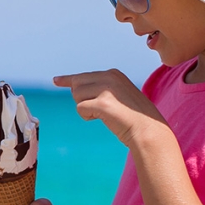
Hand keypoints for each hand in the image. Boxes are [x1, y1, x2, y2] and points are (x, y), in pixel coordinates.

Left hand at [53, 69, 167, 147]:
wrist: (149, 130)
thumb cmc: (132, 118)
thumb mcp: (117, 96)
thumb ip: (100, 89)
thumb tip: (75, 89)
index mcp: (113, 74)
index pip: (83, 76)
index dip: (68, 80)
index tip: (55, 80)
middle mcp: (109, 77)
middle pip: (76, 85)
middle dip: (81, 99)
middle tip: (98, 110)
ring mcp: (106, 89)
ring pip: (77, 96)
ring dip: (85, 109)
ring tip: (105, 114)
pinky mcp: (103, 103)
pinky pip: (80, 109)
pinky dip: (87, 116)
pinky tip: (102, 118)